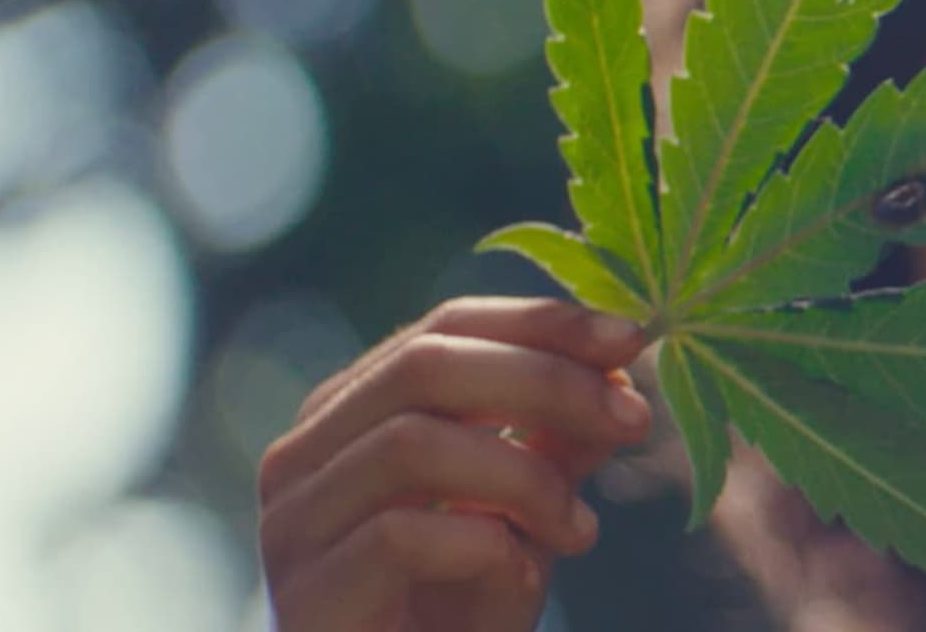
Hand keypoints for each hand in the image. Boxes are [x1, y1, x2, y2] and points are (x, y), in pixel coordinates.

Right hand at [257, 297, 652, 630]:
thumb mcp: (526, 515)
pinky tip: (522, 577)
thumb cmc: (459, 612)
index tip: (630, 336)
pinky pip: (399, 535)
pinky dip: (482, 544)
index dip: (541, 323)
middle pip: (425, 366)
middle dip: (547, 382)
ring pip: (412, 444)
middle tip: (632, 419)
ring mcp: (293, 523)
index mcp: (352, 414)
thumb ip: (558, 444)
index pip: (443, 327)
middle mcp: (306, 454)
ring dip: (524, 476)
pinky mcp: (305, 594)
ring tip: (580, 531)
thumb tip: (620, 370)